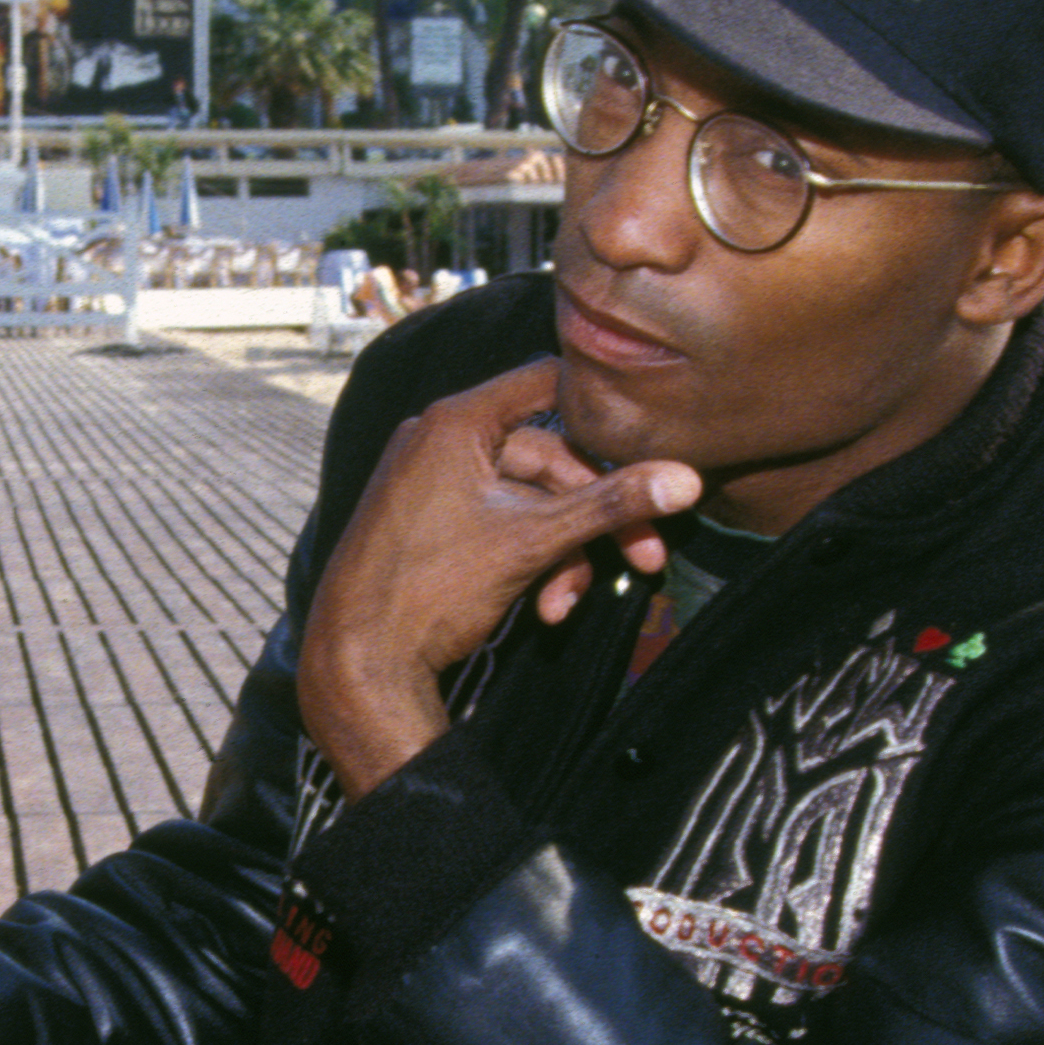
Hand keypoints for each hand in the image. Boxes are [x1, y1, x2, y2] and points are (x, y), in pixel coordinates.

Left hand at [299, 356, 697, 796]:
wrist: (355, 662)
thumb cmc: (429, 590)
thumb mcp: (530, 543)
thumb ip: (608, 506)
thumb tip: (688, 480)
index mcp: (455, 422)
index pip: (546, 382)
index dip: (601, 404)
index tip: (650, 431)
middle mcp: (441, 441)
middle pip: (549, 459)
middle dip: (597, 515)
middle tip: (648, 556)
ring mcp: (436, 485)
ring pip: (530, 503)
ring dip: (564, 553)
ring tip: (571, 605)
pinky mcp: (437, 525)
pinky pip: (502, 527)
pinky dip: (531, 563)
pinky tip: (546, 609)